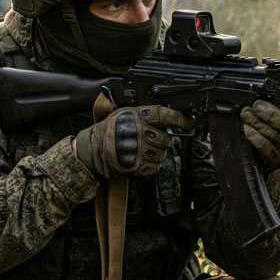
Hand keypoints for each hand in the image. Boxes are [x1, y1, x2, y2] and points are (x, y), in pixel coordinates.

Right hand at [75, 101, 193, 178]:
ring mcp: (139, 150)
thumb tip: (165, 112)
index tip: (188, 122)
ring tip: (144, 150)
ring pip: (162, 154)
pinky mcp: (137, 166)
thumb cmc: (107, 130)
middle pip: (166, 139)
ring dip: (157, 153)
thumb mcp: (123, 112)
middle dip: (164, 140)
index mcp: (138, 116)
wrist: (91, 150)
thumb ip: (143, 112)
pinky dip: (151, 165)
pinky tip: (142, 159)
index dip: (180, 119)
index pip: (165, 115)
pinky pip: (155, 167)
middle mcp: (140, 132)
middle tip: (155, 139)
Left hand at [240, 100, 279, 169]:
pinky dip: (253, 135)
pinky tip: (247, 127)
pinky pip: (264, 146)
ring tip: (246, 113)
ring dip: (256, 122)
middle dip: (269, 114)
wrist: (267, 150)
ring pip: (273, 135)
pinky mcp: (276, 159)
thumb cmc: (275, 124)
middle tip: (256, 105)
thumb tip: (267, 91)